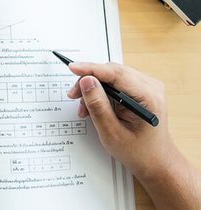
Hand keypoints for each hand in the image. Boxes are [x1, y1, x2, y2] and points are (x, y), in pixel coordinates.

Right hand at [67, 62, 200, 209]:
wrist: (155, 160)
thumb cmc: (138, 151)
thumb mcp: (111, 132)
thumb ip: (98, 105)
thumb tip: (86, 81)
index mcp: (148, 98)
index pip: (116, 73)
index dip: (91, 69)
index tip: (73, 68)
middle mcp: (151, 88)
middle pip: (112, 71)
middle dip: (90, 81)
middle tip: (74, 95)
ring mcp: (147, 87)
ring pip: (112, 75)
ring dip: (94, 88)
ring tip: (85, 107)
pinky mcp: (141, 90)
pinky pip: (116, 82)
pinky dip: (102, 91)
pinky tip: (94, 105)